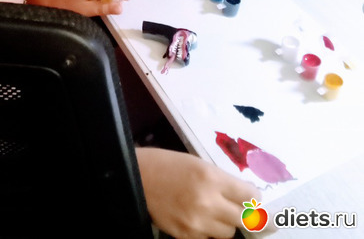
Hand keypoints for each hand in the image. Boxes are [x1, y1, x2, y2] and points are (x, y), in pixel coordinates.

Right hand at [136, 147, 259, 238]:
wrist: (140, 177)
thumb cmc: (170, 165)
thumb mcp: (199, 165)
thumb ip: (223, 181)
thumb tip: (247, 197)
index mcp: (212, 178)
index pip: (250, 196)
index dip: (256, 198)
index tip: (255, 199)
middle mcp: (208, 202)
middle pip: (245, 219)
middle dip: (249, 216)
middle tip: (253, 215)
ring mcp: (196, 223)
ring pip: (228, 233)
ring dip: (227, 224)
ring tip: (216, 212)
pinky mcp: (185, 236)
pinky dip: (208, 232)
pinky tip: (201, 220)